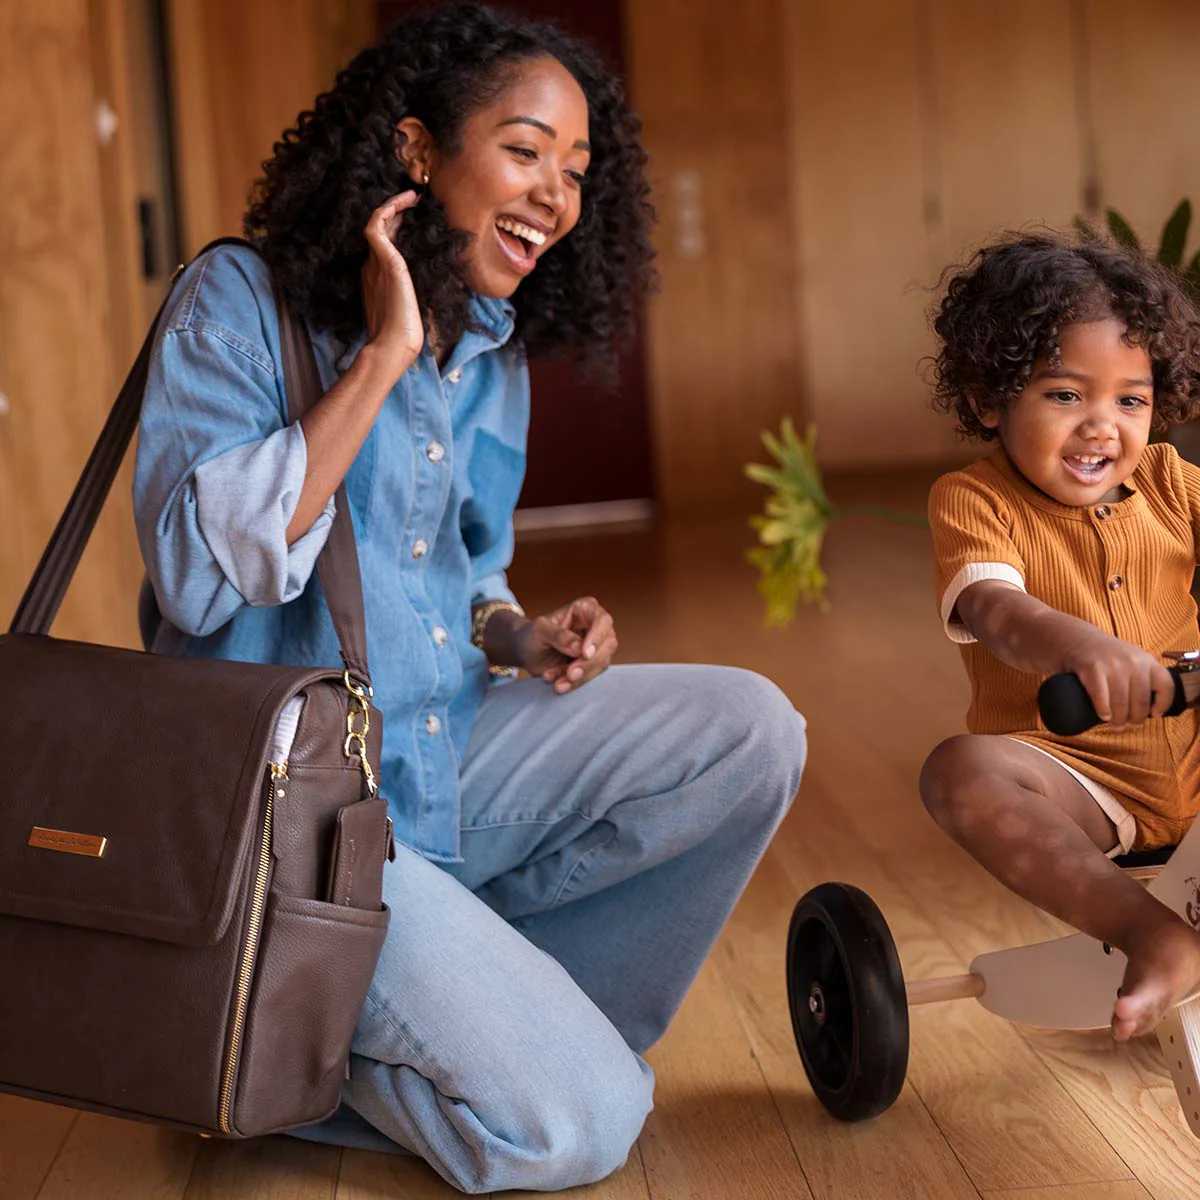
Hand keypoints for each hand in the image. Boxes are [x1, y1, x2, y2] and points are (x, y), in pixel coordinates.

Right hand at [361, 192, 423, 380]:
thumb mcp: (409, 311)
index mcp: (377, 279)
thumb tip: (430, 299)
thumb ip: (412, 299)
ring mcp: (376, 263)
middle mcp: (372, 267)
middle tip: (412, 200)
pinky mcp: (385, 261)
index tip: (411, 217)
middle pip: (380, 230)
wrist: (393, 345)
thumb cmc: (403, 337)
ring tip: (411, 195)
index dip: (395, 228)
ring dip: (393, 204)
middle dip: (394, 212)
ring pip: (377, 222)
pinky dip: (389, 208)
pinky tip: (406, 201)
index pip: (383, 245)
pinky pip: (376, 224)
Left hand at [516, 597, 617, 693]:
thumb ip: (558, 635)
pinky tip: (560, 684)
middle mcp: (595, 626)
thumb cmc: (532, 635)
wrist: (527, 653)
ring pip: (601, 662)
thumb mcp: (539, 631)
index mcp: (585, 609)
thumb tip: (578, 647)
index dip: (596, 637)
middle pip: (607, 644)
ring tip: (558, 683)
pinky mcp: (593, 664)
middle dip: (588, 663)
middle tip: (570, 674)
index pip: (602, 620)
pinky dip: (576, 683)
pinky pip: (592, 675)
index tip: (584, 653)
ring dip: (581, 676)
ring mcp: (597, 646)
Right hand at [1059, 628, 1176, 728]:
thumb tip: (1149, 709)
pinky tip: (1103, 715)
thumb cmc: (1101, 655)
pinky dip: (1103, 711)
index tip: (1154, 714)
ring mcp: (1112, 665)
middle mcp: (1132, 661)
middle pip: (1141, 701)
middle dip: (1134, 719)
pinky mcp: (1091, 669)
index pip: (1165, 685)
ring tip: (1114, 723)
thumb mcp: (1128, 658)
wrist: (1072, 637)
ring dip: (1118, 719)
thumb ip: (1140, 677)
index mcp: (1145, 659)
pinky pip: (1102, 698)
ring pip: (1121, 703)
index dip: (1162, 704)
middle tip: (1127, 723)